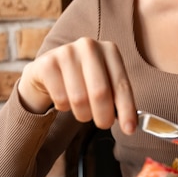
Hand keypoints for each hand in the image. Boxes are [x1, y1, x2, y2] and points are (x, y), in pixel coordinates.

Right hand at [18, 37, 136, 134]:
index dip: (127, 109)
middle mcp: (89, 47)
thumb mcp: (104, 83)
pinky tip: (64, 98)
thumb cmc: (84, 80)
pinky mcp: (47, 63)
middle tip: (103, 124)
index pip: (122, 84)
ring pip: (79, 99)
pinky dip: (64, 107)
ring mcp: (67, 52)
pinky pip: (60, 98)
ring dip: (83, 113)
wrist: (49, 71)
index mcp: (110, 50)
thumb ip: (118, 100)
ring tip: (82, 109)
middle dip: (103, 116)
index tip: (130, 129)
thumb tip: (130, 125)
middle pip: (100, 92)